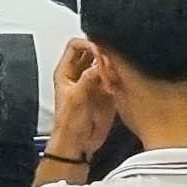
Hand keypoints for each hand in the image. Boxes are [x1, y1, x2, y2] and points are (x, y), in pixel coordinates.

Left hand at [45, 39, 118, 164]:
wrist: (79, 143)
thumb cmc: (69, 124)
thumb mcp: (76, 99)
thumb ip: (87, 80)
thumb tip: (99, 64)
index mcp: (66, 72)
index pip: (75, 46)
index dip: (88, 44)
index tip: (100, 50)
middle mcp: (80, 74)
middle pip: (93, 51)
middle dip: (103, 52)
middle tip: (112, 60)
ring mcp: (94, 82)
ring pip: (105, 63)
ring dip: (113, 66)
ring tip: (117, 73)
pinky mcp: (106, 92)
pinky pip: (115, 77)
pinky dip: (119, 78)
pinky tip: (120, 84)